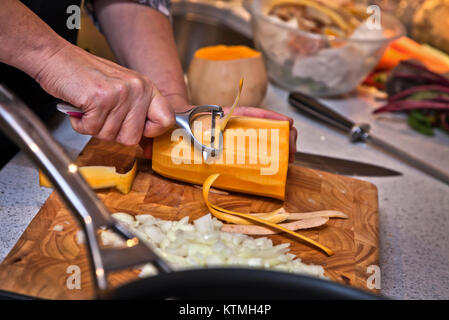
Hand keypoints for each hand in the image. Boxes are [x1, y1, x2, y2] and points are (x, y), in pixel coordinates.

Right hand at [35, 44, 174, 144]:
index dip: (150, 132)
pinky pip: (92, 130)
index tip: (138, 131)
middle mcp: (138, 89)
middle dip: (112, 133)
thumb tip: (147, 144)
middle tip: (101, 115)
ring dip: (94, 127)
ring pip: (110, 136)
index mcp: (146, 87)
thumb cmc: (85, 76)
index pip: (167, 120)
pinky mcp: (100, 99)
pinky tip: (80, 108)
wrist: (55, 57)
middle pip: (132, 137)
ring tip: (90, 107)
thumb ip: (136, 112)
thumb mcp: (121, 90)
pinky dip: (81, 124)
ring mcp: (120, 94)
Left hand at [141, 106, 297, 160]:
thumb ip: (157, 137)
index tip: (286, 124)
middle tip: (291, 152)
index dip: (268, 118)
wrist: (172, 118)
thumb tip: (144, 150)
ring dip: (280, 145)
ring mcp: (235, 133)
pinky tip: (278, 164)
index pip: (247, 114)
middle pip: (264, 125)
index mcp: (221, 117)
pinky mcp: (235, 143)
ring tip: (290, 158)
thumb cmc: (176, 120)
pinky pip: (255, 147)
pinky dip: (268, 153)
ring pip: (263, 136)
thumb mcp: (171, 125)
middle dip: (283, 135)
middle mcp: (232, 124)